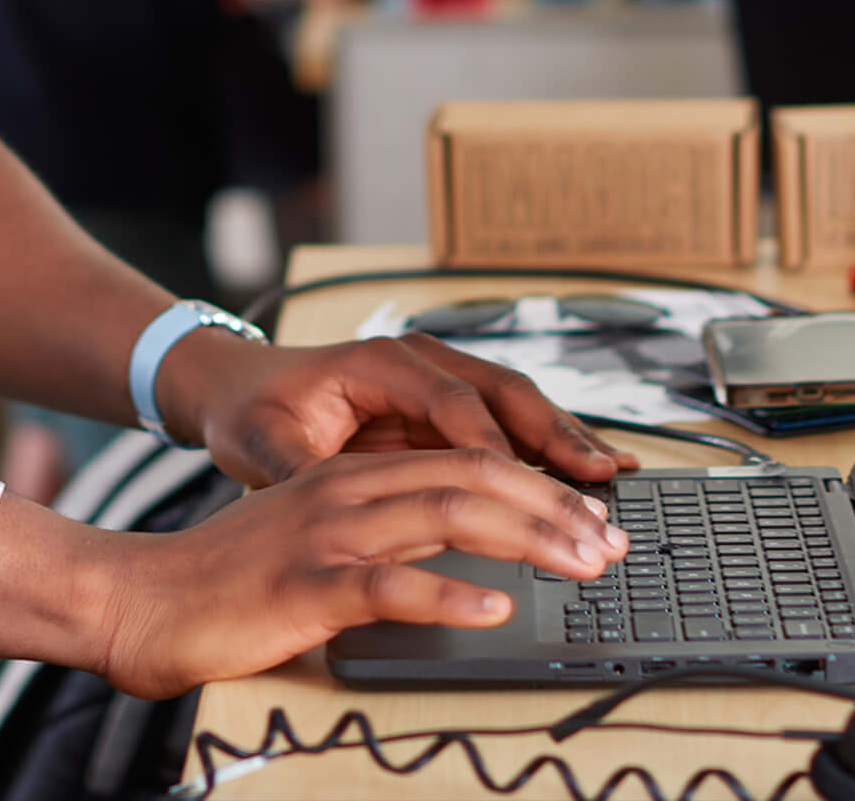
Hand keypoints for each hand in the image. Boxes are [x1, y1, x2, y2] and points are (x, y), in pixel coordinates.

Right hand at [90, 446, 628, 697]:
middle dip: (555, 507)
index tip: (594, 520)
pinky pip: (389, 585)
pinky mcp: (305, 585)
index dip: (541, 486)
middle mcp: (348, 490)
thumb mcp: (319, 539)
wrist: (142, 601)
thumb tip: (471, 554)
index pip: (468, 461)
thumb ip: (387, 536)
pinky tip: (493, 608)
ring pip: (447, 515)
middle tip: (611, 543)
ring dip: (528, 539)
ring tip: (581, 565)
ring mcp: (326, 534)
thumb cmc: (232, 582)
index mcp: (355, 474)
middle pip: (474, 477)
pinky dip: (449, 594)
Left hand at [159, 329, 637, 489]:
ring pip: (518, 406)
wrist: (242, 388)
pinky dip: (551, 449)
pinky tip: (590, 472)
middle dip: (554, 436)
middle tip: (597, 478)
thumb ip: (298, 468)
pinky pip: (509, 425)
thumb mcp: (262, 443)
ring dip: (565, 441)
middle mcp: (420, 361)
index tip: (521, 487)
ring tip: (612, 477)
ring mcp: (440, 381)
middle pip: (503, 392)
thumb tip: (325, 494)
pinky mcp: (447, 409)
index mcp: (380, 361)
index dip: (489, 445)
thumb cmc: (253, 410)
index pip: (451, 401)